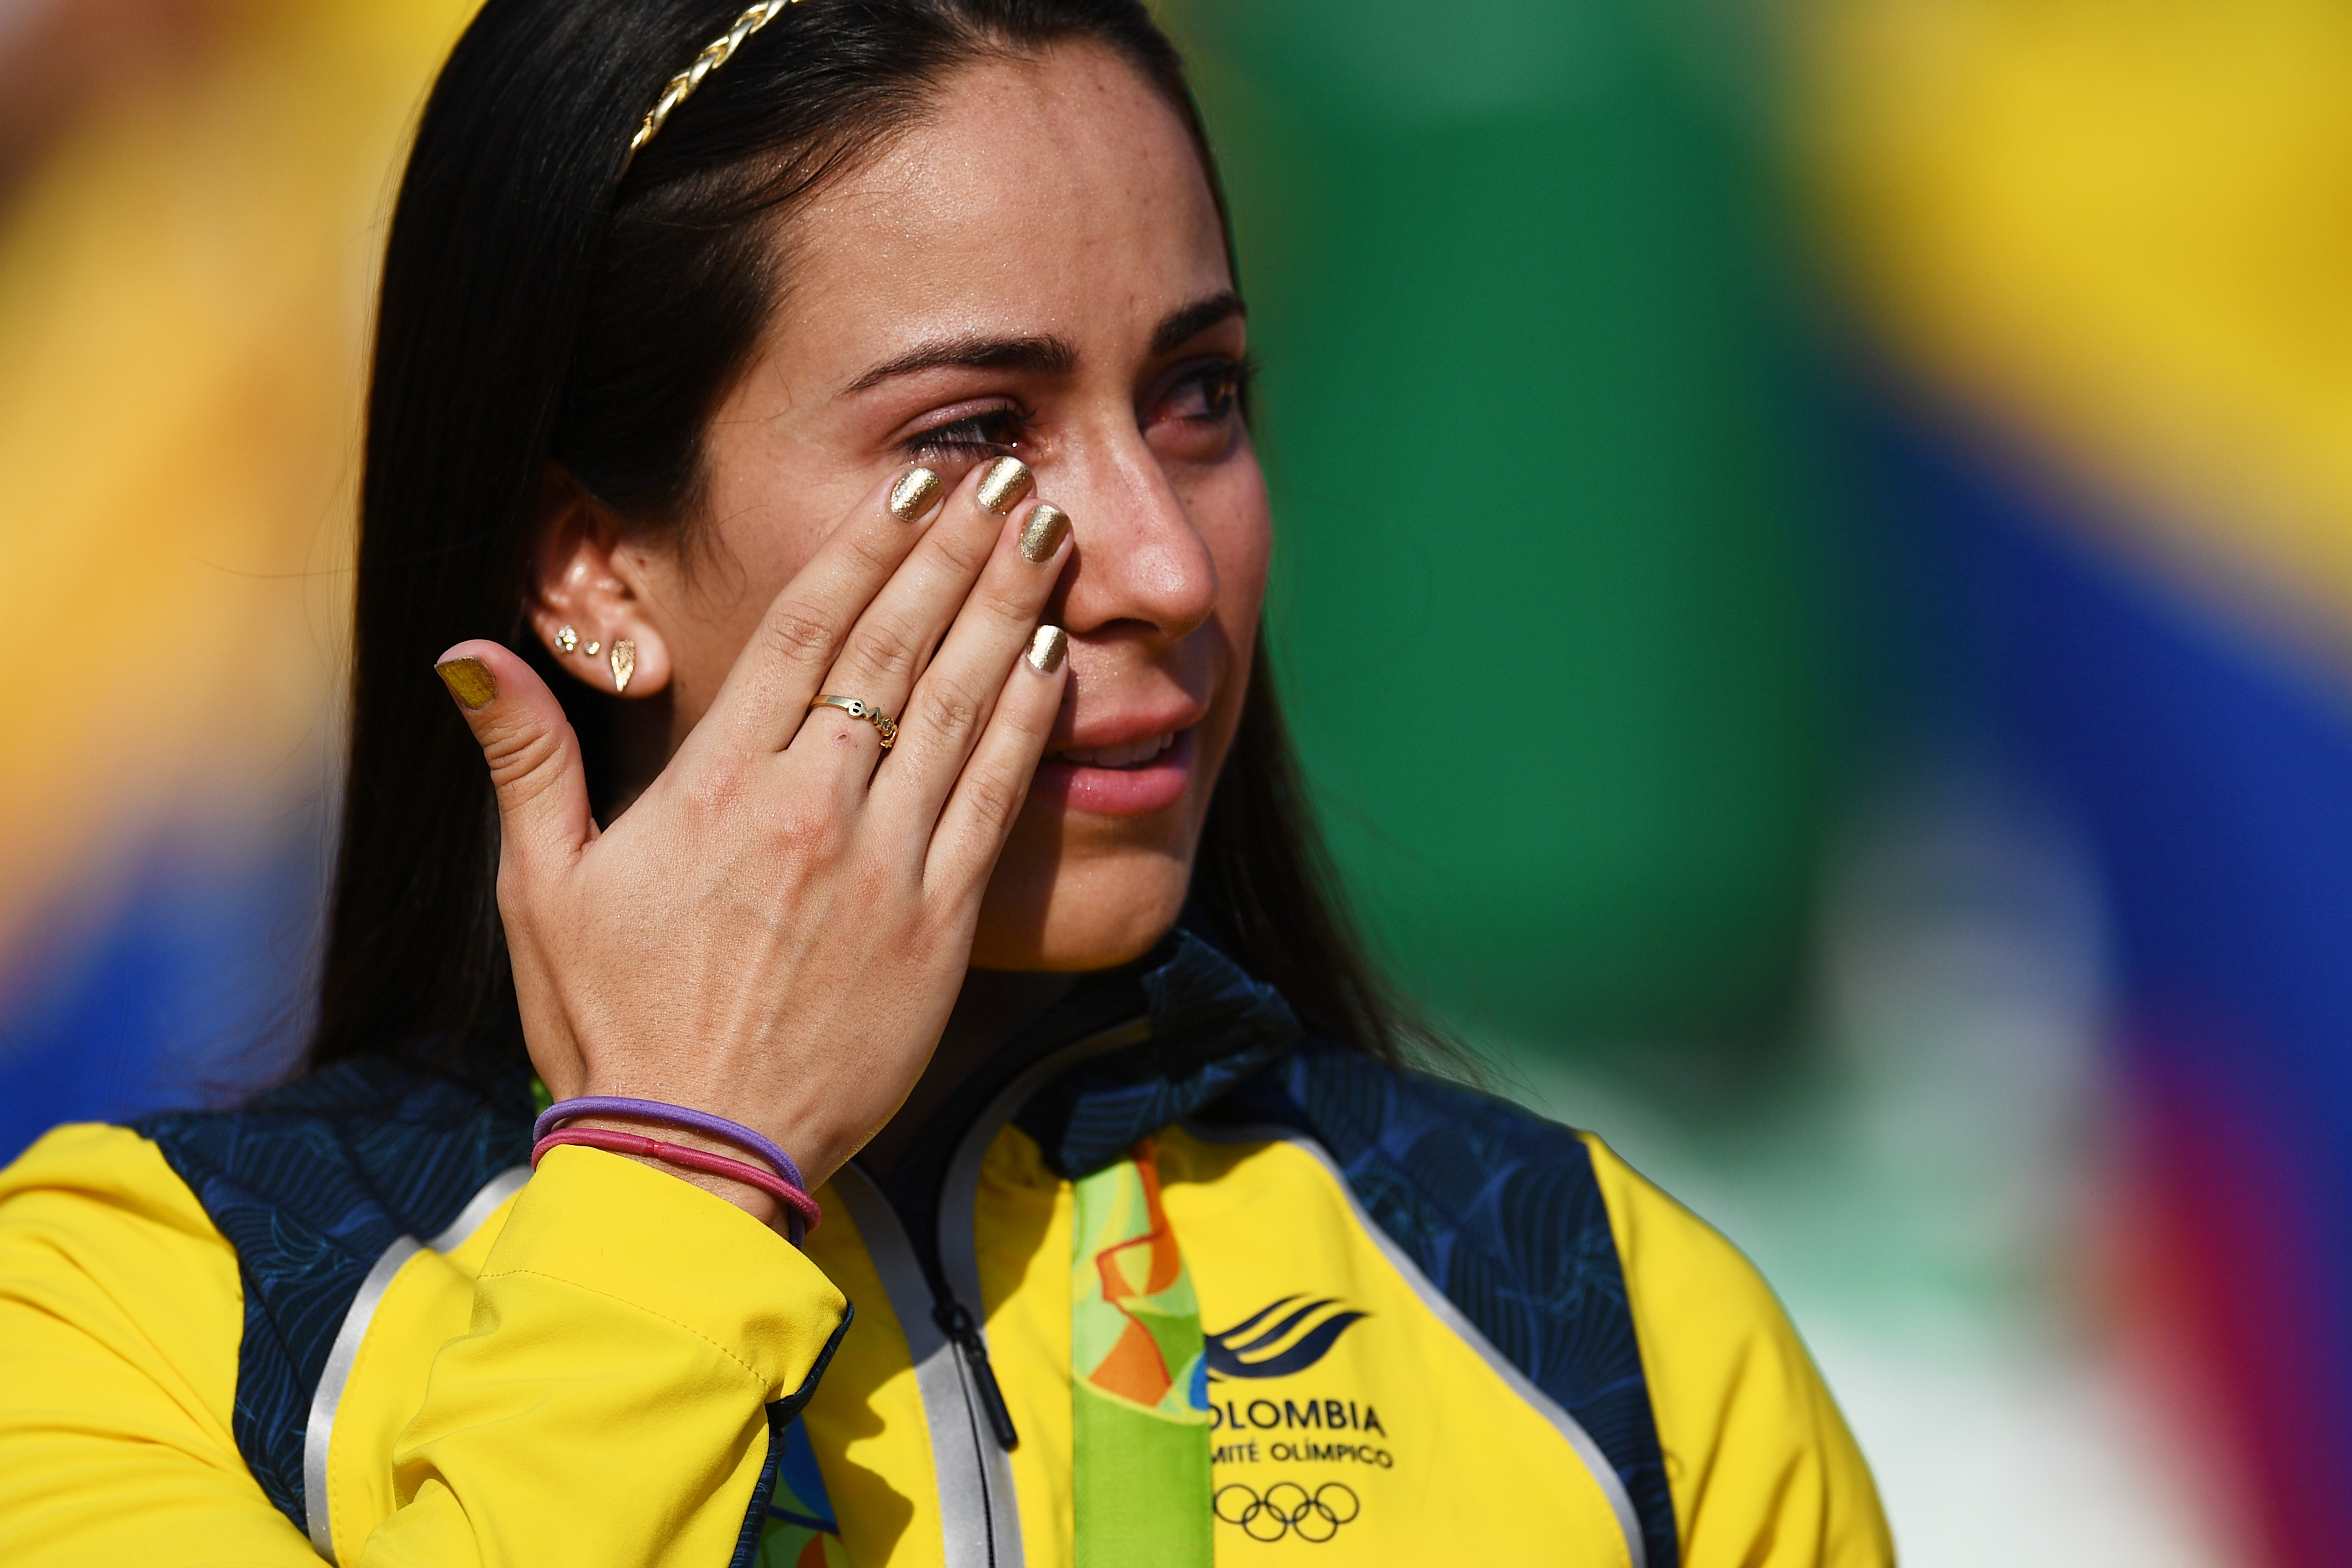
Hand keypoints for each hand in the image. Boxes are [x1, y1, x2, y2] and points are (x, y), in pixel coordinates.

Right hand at [433, 460, 1072, 1224]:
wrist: (692, 1155)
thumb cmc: (613, 1021)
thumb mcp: (541, 890)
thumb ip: (527, 761)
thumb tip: (467, 652)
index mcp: (718, 787)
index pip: (809, 632)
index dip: (871, 546)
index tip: (919, 486)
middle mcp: (811, 808)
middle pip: (900, 647)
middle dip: (960, 551)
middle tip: (1011, 473)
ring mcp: (883, 866)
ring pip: (961, 707)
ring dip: (1010, 611)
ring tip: (1049, 533)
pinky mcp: (938, 928)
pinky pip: (995, 801)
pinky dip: (1027, 723)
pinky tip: (1056, 659)